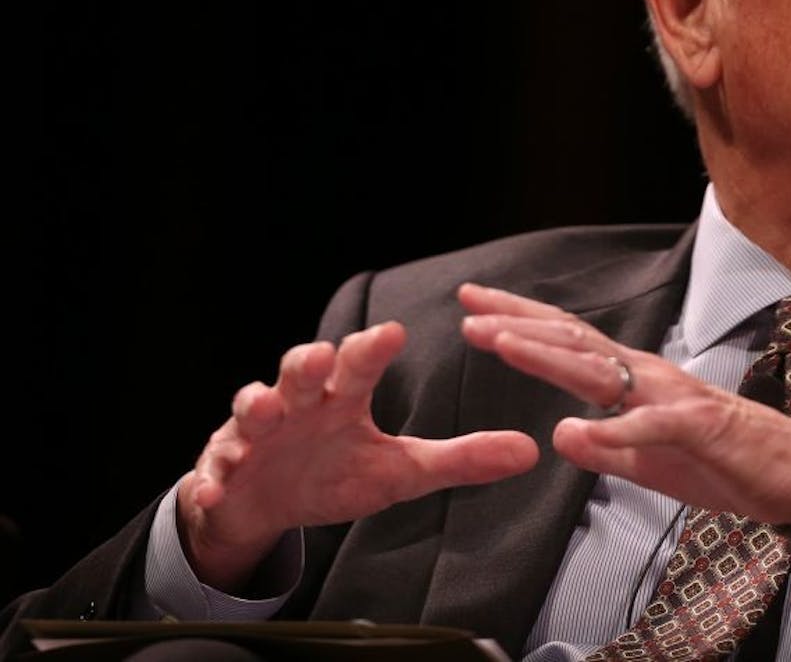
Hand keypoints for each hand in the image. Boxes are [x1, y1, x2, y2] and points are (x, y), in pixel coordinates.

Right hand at [178, 321, 538, 591]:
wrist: (262, 504)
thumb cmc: (333, 473)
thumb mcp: (399, 473)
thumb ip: (459, 460)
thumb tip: (530, 452)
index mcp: (341, 397)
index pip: (358, 364)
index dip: (371, 348)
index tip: (392, 333)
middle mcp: (297, 403)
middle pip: (299, 371)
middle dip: (306, 362)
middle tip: (320, 357)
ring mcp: (255, 434)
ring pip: (251, 408)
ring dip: (256, 406)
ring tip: (265, 410)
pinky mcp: (223, 469)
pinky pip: (214, 471)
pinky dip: (213, 477)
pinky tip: (214, 486)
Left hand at [458, 283, 790, 526]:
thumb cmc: (726, 463)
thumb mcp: (650, 463)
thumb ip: (606, 449)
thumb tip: (559, 434)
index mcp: (637, 383)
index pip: (570, 345)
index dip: (522, 325)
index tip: (476, 311)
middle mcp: (650, 377)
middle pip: (575, 341)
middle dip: (519, 323)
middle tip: (468, 308)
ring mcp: (674, 398)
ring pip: (602, 370)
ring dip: (549, 356)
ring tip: (502, 343)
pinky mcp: (698, 429)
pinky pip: (651, 428)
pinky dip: (613, 429)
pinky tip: (575, 431)